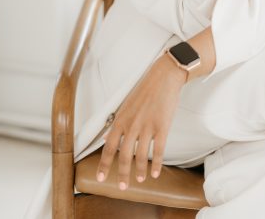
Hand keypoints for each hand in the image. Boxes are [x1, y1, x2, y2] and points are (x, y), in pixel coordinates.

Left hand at [96, 53, 186, 189]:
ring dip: (139, 171)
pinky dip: (157, 165)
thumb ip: (117, 122)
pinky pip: (158, 151)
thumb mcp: (126, 104)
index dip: (104, 165)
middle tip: (122, 187)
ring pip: (141, 156)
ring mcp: (147, 127)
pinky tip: (156, 173)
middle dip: (122, 174)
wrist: (164, 77)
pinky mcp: (162, 127)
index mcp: (121, 119)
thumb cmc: (145, 89)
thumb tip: (107, 137)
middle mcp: (132, 125)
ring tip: (139, 179)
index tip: (101, 178)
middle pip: (124, 156)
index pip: (108, 147)